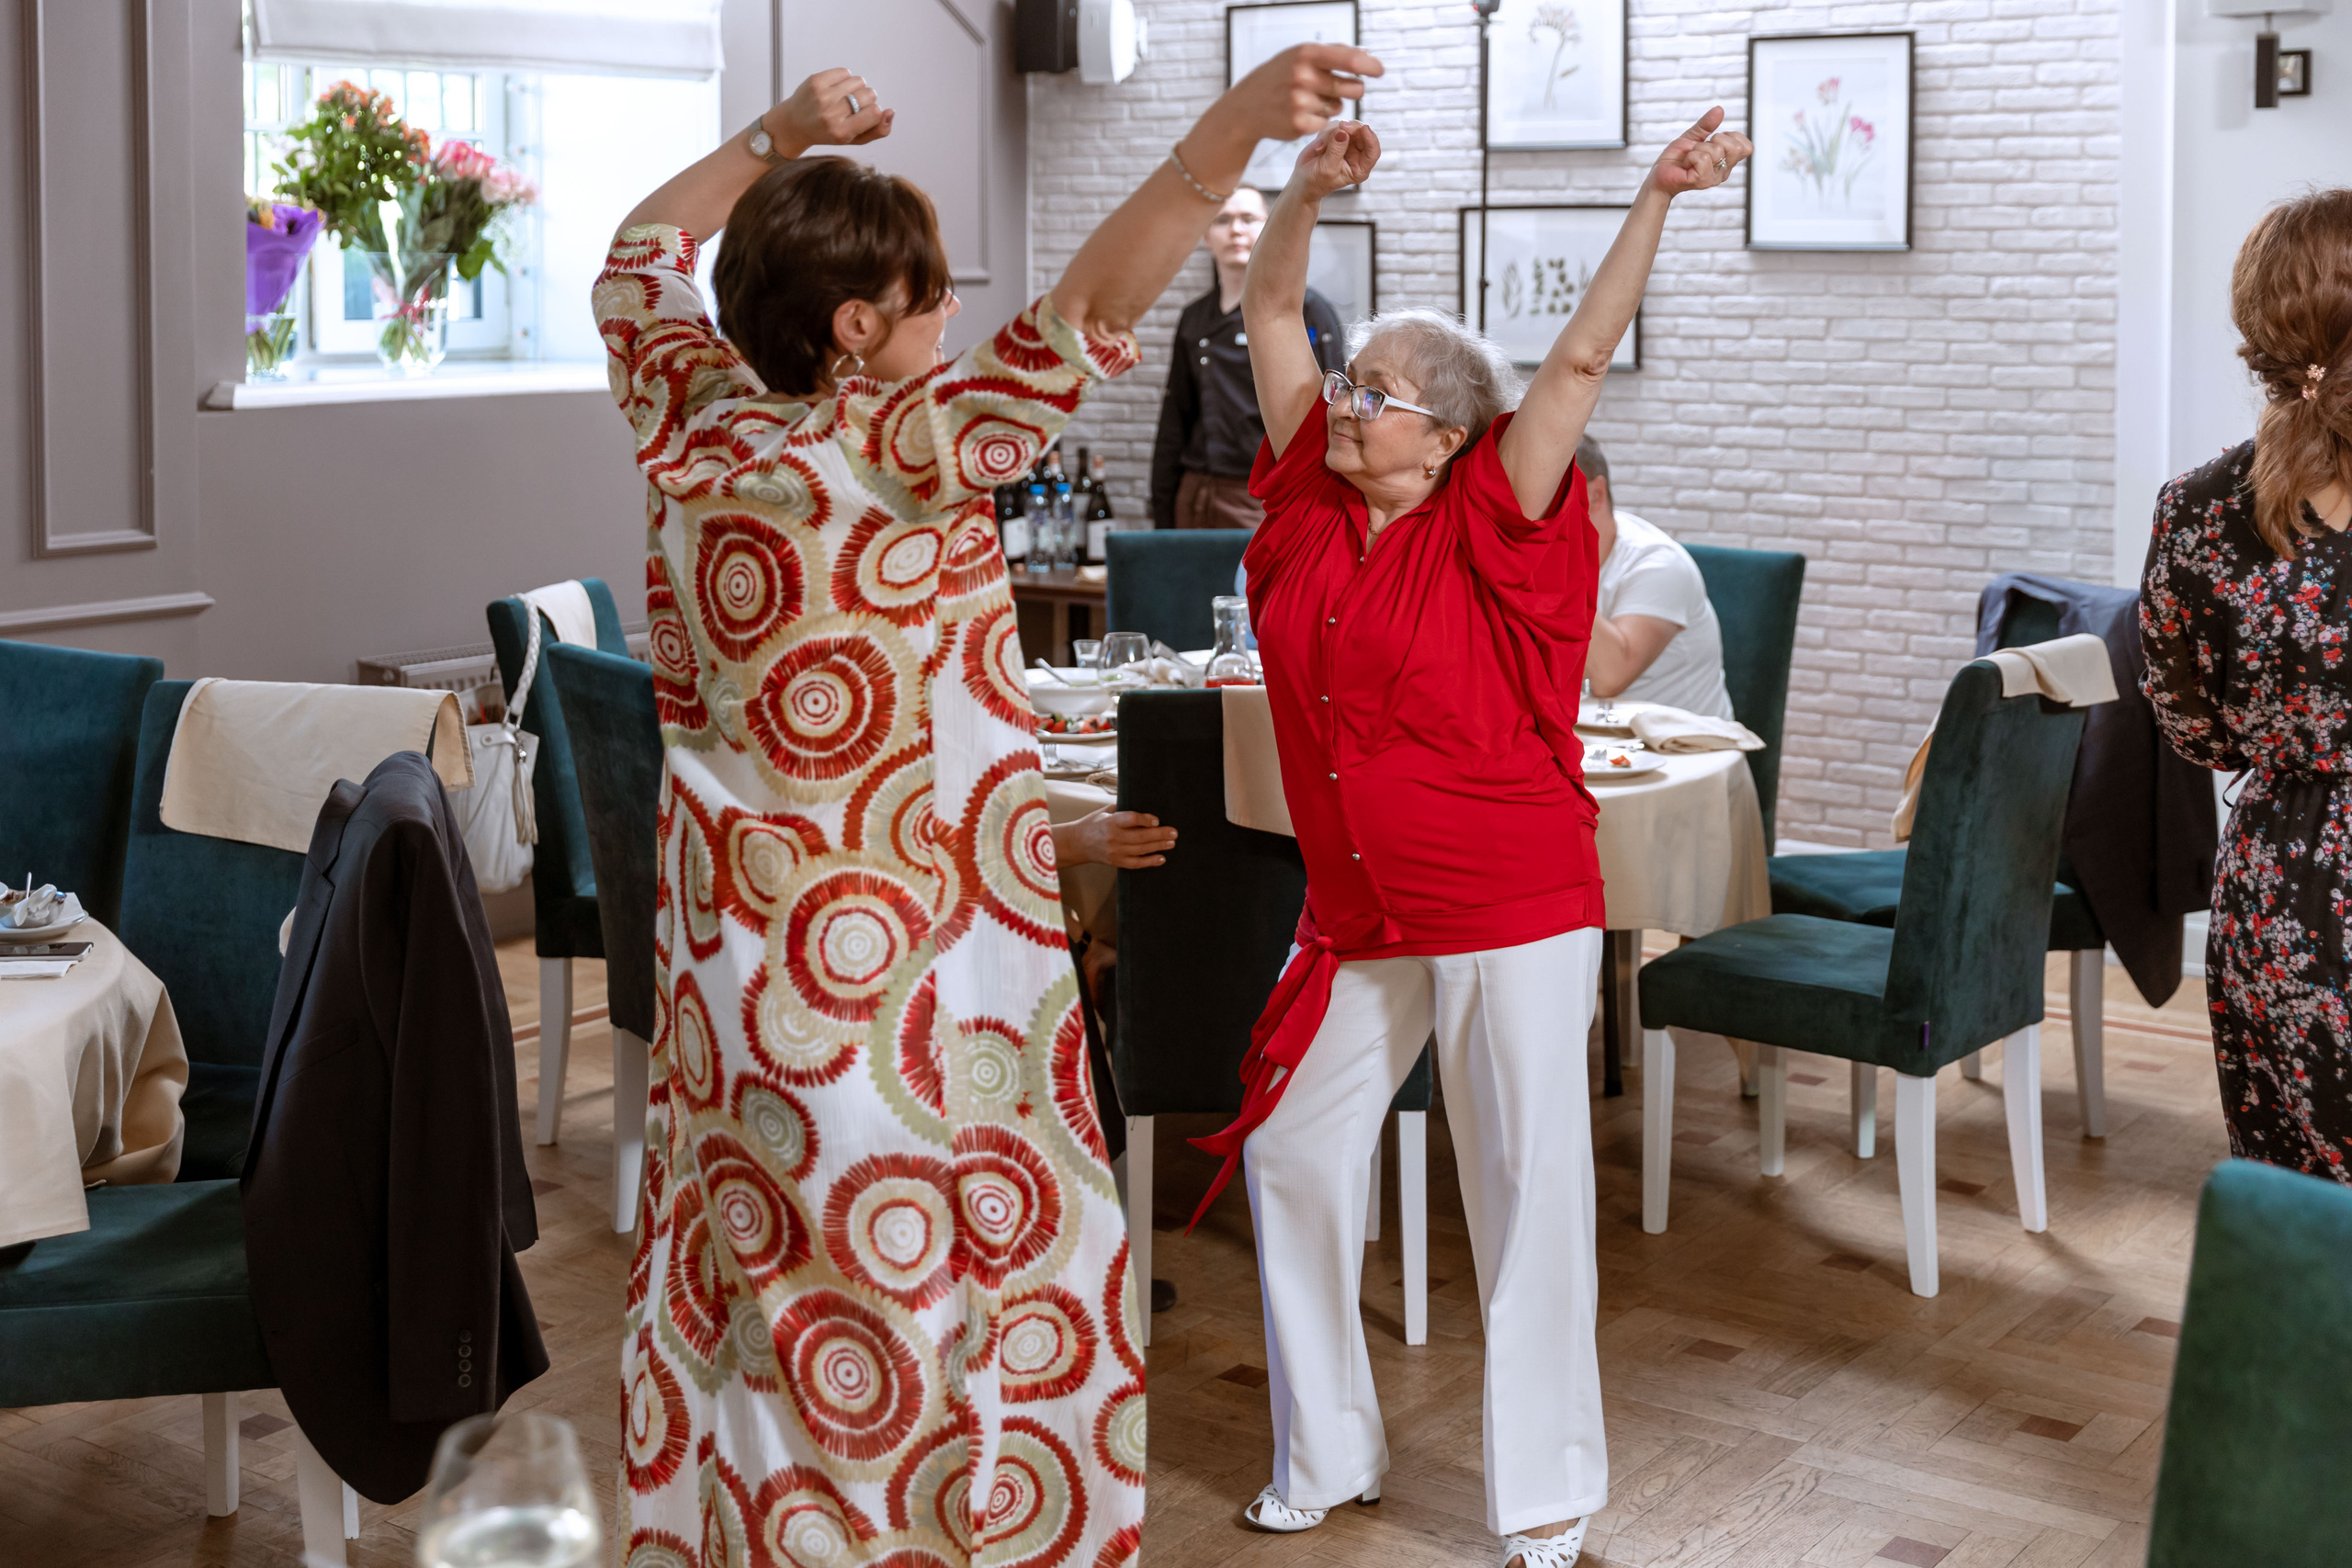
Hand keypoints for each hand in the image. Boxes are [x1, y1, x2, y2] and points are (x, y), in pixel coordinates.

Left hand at [771, 67, 893, 154]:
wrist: (793, 124)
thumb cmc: (828, 133)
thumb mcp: (853, 139)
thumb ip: (877, 131)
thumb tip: (891, 112)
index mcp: (842, 132)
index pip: (875, 112)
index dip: (874, 111)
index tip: (863, 116)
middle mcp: (831, 114)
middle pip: (869, 95)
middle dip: (866, 99)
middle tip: (852, 107)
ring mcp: (822, 96)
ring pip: (859, 81)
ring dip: (856, 88)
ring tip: (844, 97)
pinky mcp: (816, 81)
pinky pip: (845, 72)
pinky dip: (845, 79)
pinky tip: (836, 88)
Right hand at [1059, 810, 1177, 869]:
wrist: (1077, 843)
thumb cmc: (1094, 823)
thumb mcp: (1105, 811)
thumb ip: (1123, 808)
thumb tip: (1145, 803)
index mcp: (1110, 821)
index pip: (1130, 819)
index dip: (1145, 820)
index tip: (1157, 820)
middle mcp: (1113, 837)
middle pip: (1140, 836)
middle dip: (1159, 834)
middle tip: (1174, 832)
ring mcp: (1115, 851)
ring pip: (1140, 850)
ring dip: (1158, 846)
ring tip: (1171, 842)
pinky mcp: (1116, 862)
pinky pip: (1136, 863)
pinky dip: (1149, 861)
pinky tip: (1161, 858)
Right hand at [1222, 43, 1383, 145]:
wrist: (1247, 107)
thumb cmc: (1278, 77)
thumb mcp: (1299, 55)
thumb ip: (1333, 53)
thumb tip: (1366, 57)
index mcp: (1307, 53)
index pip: (1351, 60)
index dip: (1370, 67)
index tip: (1379, 71)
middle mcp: (1303, 76)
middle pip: (1354, 89)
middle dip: (1352, 90)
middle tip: (1339, 89)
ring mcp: (1300, 101)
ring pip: (1339, 107)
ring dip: (1331, 105)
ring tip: (1308, 100)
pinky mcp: (1299, 124)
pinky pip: (1326, 123)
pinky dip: (1319, 120)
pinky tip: (1301, 113)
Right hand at [1292, 121, 1380, 199]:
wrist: (1303, 180)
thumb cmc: (1316, 181)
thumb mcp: (1327, 168)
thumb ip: (1336, 150)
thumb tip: (1343, 132)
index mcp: (1360, 168)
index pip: (1373, 151)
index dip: (1371, 139)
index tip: (1364, 128)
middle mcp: (1357, 155)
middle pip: (1361, 133)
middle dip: (1350, 129)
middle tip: (1340, 127)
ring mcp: (1347, 144)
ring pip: (1347, 127)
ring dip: (1332, 134)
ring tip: (1320, 148)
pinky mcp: (1337, 136)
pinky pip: (1335, 126)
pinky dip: (1325, 132)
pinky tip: (1318, 146)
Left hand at [1646, 106, 1750, 198]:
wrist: (1659, 174)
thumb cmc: (1676, 158)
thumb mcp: (1693, 136)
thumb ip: (1706, 124)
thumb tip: (1719, 109)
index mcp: (1726, 161)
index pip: (1746, 146)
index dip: (1730, 136)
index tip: (1713, 140)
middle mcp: (1724, 171)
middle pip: (1736, 147)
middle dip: (1715, 140)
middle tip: (1700, 148)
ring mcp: (1714, 178)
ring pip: (1716, 151)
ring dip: (1698, 149)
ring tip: (1689, 158)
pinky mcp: (1702, 181)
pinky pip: (1702, 158)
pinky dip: (1690, 156)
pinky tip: (1686, 164)